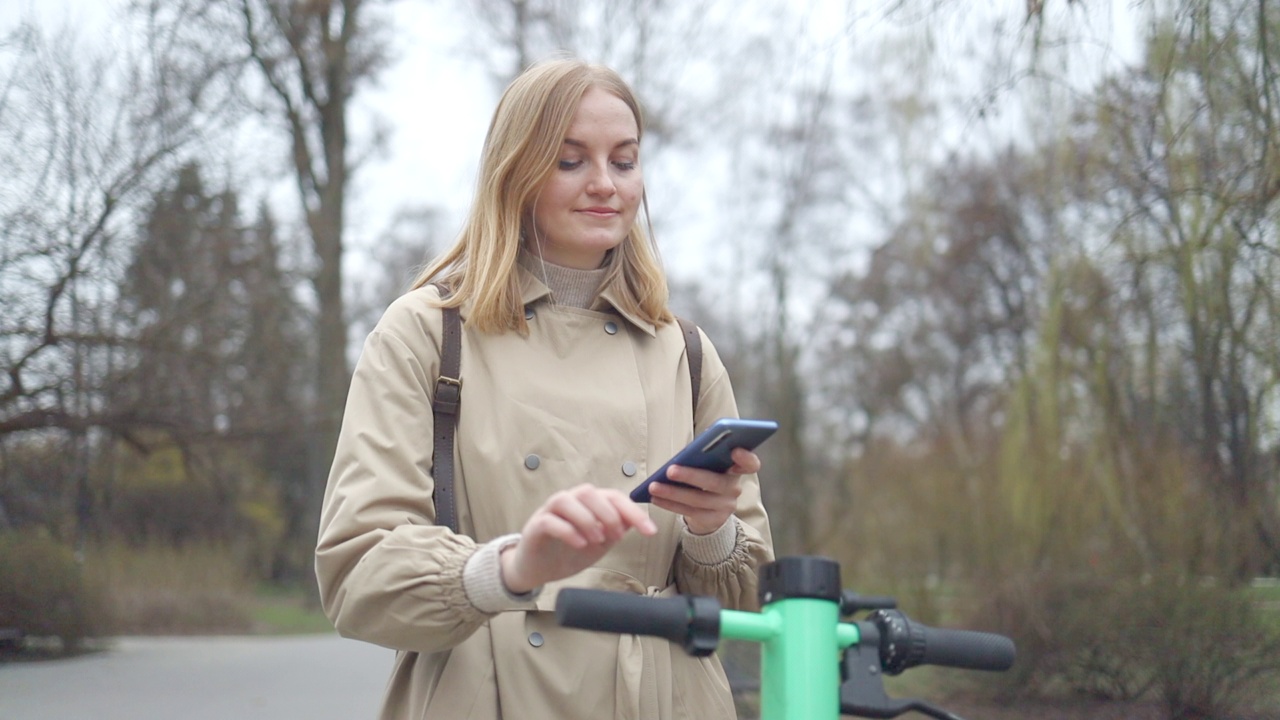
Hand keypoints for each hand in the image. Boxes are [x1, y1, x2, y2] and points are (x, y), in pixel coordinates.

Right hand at [500, 483, 656, 593]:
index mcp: (588, 503)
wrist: (539, 570)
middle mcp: (569, 501)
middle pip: (589, 493)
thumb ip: (616, 530)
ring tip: (597, 540)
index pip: (613, 497)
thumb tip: (638, 521)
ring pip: (567, 500)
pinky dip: (568, 531)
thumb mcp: (600, 543)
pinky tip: (580, 544)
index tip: (650, 531)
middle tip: (616, 537)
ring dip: (587, 519)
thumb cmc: (569, 552)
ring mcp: (549, 511)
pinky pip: (550, 521)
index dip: (633, 512)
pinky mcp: (535, 526)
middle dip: (608, 514)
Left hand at [649, 447, 757, 534]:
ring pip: (698, 499)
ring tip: (654, 486)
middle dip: (691, 475)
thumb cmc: (706, 477)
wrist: (710, 510)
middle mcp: (734, 488)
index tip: (735, 450)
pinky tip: (656, 498)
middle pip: (715, 482)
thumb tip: (685, 454)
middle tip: (670, 470)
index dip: (746, 457)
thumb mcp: (709, 465)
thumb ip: (704, 457)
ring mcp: (725, 506)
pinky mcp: (712, 520)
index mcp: (736, 469)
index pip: (751, 464)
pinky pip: (689, 512)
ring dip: (673, 492)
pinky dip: (670, 504)